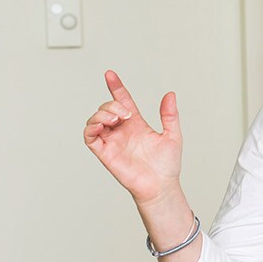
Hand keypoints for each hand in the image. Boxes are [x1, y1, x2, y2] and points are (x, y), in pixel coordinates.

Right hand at [83, 70, 181, 204]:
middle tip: (126, 114)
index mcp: (136, 124)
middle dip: (113, 104)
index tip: (110, 75)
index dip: (116, 87)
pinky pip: (90, 137)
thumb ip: (169, 115)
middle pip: (107, 107)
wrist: (161, 186)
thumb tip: (170, 95)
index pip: (122, 100)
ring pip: (95, 119)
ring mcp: (112, 141)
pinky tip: (102, 125)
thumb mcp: (172, 135)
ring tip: (116, 118)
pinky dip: (91, 127)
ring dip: (102, 113)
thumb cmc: (166, 166)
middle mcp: (122, 131)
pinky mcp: (105, 153)